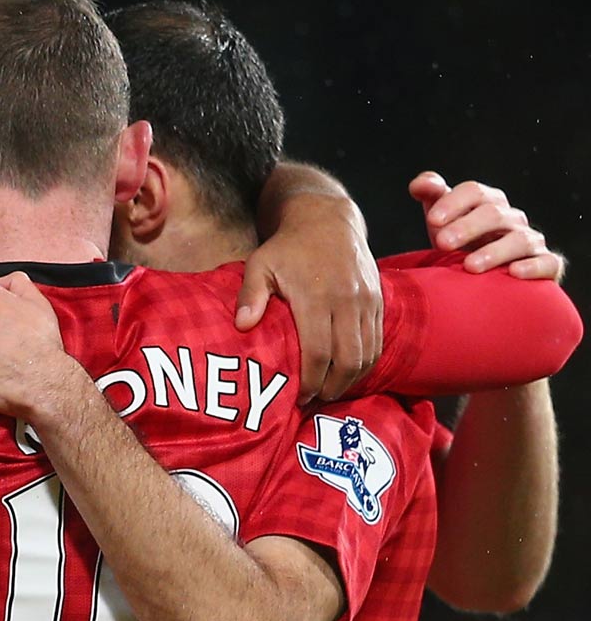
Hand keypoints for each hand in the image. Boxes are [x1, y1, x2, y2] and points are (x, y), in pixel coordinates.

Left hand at [236, 197, 381, 400]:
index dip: (311, 381)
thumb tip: (242, 325)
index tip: (301, 398)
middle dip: (334, 387)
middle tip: (317, 402)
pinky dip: (367, 360)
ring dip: (352, 378)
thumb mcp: (260, 264)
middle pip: (348, 359)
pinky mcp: (378, 299)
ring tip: (332, 391)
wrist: (327, 218)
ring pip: (368, 352)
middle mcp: (346, 300)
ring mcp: (366, 300)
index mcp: (316, 297)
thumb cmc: (287, 247)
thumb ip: (250, 295)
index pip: (319, 352)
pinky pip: (378, 338)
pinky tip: (349, 371)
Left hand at [409, 171, 566, 282]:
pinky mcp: (546, 265)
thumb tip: (419, 184)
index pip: (473, 192)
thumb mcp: (442, 219)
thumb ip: (431, 196)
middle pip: (493, 214)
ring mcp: (530, 241)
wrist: (483, 278)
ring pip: (519, 240)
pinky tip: (514, 272)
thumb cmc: (459, 243)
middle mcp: (511, 218)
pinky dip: (533, 266)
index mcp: (486, 203)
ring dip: (495, 251)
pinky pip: (547, 262)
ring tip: (470, 266)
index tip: (432, 220)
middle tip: (442, 242)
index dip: (453, 203)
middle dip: (467, 227)